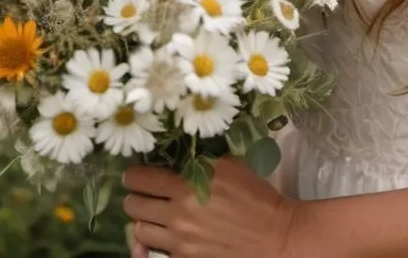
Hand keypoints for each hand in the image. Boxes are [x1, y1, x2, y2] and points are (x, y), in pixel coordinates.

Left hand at [124, 157, 299, 257]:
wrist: (273, 236)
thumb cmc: (255, 196)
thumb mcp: (229, 166)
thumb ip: (200, 162)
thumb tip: (178, 159)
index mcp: (188, 186)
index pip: (141, 180)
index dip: (134, 175)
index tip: (135, 175)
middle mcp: (177, 215)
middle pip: (134, 206)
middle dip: (135, 197)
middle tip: (143, 194)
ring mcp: (179, 242)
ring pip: (139, 232)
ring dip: (144, 222)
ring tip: (155, 216)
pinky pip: (154, 252)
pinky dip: (155, 243)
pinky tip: (166, 235)